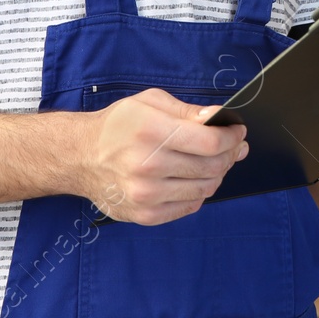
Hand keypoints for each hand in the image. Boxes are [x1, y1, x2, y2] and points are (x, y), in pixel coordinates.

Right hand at [82, 88, 247, 224]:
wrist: (80, 157)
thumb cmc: (117, 126)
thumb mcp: (149, 103)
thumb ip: (187, 110)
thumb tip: (219, 118)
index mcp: (152, 133)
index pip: (211, 142)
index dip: (233, 137)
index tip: (238, 133)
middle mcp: (148, 166)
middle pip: (212, 167)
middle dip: (230, 155)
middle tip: (233, 148)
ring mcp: (146, 195)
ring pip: (205, 189)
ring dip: (217, 175)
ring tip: (214, 162)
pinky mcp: (145, 214)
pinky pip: (189, 207)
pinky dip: (199, 193)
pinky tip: (194, 179)